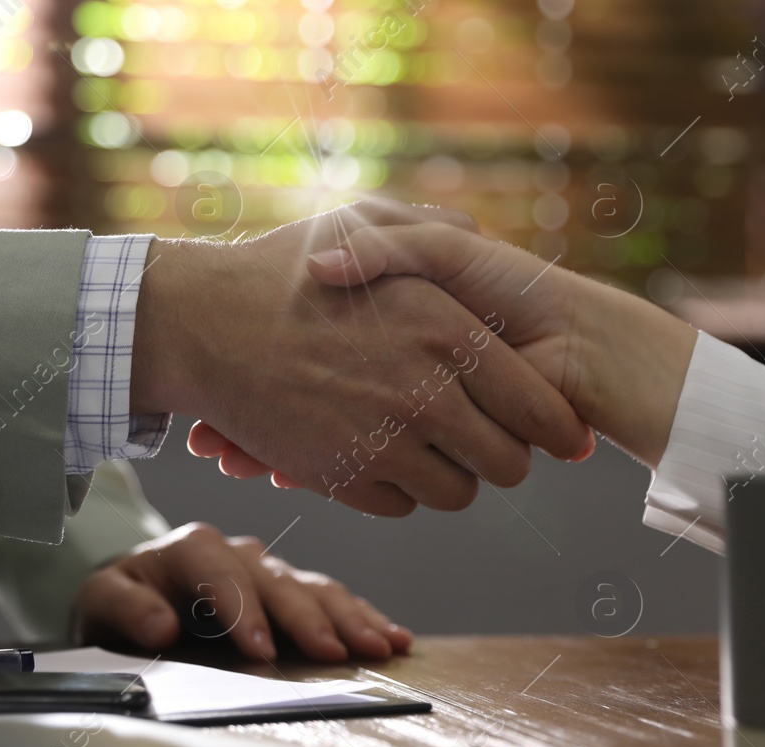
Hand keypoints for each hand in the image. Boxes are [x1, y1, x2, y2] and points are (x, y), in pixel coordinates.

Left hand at [75, 522, 412, 661]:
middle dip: (310, 619)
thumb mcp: (103, 601)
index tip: (260, 650)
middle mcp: (238, 552)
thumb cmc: (123, 600)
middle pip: (280, 582)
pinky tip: (393, 635)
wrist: (135, 595)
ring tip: (380, 646)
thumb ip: (127, 610)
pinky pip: (333, 599)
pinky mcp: (291, 589)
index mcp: (191, 548)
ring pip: (316, 588)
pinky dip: (364, 617)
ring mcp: (270, 569)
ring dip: (350, 618)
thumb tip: (160, 626)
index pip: (222, 576)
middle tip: (335, 653)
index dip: (244, 612)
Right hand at [188, 220, 696, 475]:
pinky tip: (378, 451)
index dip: (556, 426)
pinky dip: (397, 488)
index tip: (561, 433)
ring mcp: (382, 442)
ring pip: (457, 494)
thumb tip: (481, 238)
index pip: (538, 405)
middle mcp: (424, 392)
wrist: (202, 324)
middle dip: (503, 455)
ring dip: (450, 476)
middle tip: (485, 437)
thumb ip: (433, 233)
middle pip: (507, 462)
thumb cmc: (283, 271)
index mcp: (446, 331)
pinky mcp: (342, 478)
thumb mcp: (364, 223)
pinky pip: (402, 505)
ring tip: (429, 444)